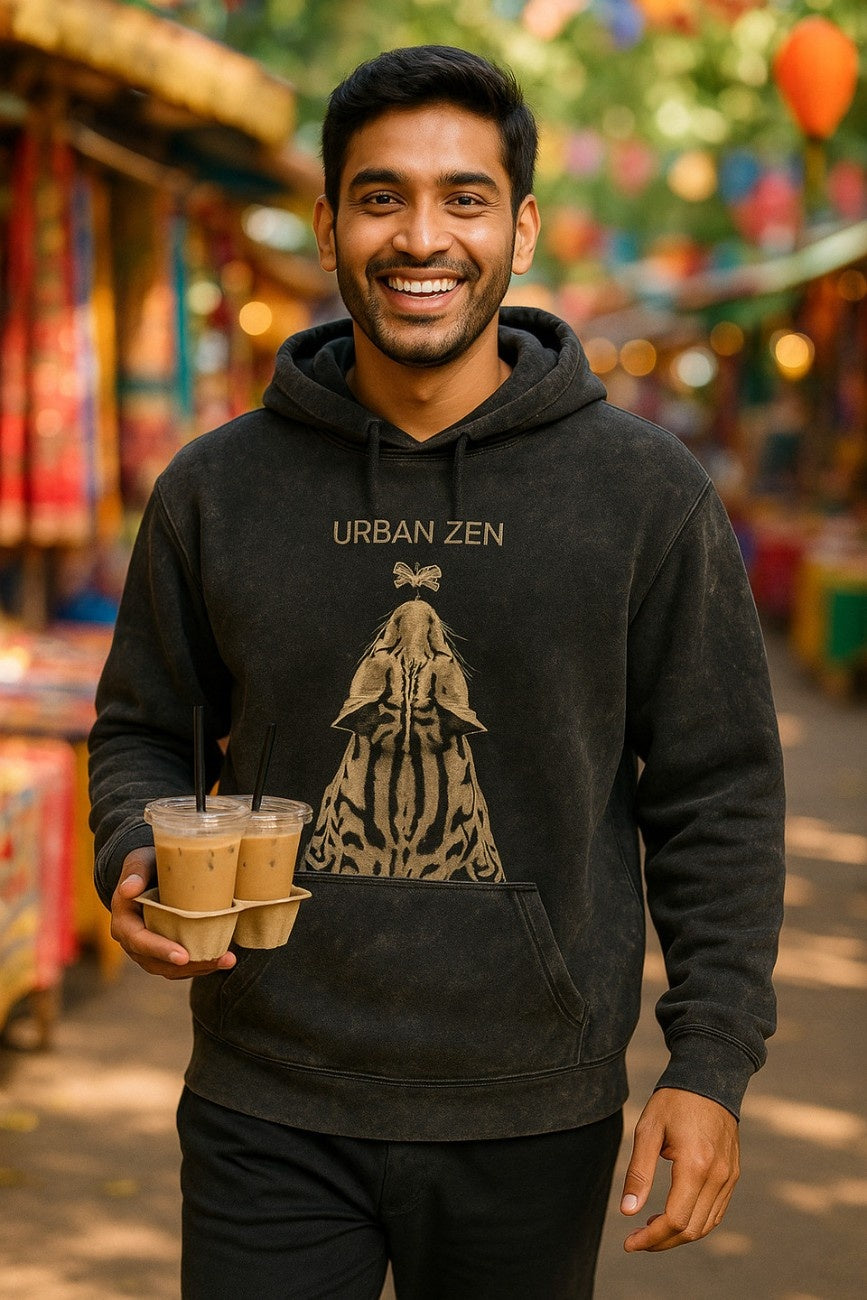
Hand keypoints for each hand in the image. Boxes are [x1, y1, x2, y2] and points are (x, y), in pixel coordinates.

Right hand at [110, 848, 235, 979]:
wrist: (151, 873)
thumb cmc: (146, 865)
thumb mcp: (139, 862)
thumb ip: (135, 873)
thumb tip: (128, 890)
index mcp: (124, 922)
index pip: (140, 941)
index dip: (161, 950)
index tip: (183, 956)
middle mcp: (133, 942)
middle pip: (157, 962)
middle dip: (188, 965)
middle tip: (217, 959)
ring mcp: (148, 951)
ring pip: (171, 969)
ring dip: (199, 967)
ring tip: (226, 960)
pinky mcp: (164, 952)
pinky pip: (180, 966)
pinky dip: (200, 965)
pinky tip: (222, 959)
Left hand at [620, 1087, 738, 1251]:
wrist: (708, 1078)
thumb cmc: (674, 1101)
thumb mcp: (648, 1130)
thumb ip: (639, 1172)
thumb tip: (627, 1211)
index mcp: (696, 1165)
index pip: (675, 1219)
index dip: (651, 1238)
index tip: (629, 1243)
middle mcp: (718, 1176)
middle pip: (692, 1229)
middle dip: (662, 1242)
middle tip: (636, 1240)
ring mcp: (729, 1177)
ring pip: (706, 1225)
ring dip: (679, 1235)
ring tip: (652, 1228)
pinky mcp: (732, 1174)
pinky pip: (716, 1211)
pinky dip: (696, 1223)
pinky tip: (675, 1215)